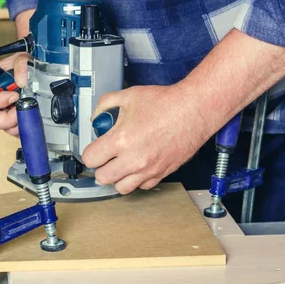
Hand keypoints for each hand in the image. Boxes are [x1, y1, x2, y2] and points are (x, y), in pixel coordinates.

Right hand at [0, 52, 30, 135]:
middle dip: (6, 118)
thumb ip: (21, 64)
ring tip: (26, 112)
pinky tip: (27, 117)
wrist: (38, 77)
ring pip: (1, 129)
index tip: (14, 96)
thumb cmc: (25, 67)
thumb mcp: (23, 58)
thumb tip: (20, 80)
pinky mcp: (9, 123)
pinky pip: (12, 133)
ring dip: (16, 123)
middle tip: (20, 110)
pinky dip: (21, 128)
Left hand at [82, 84, 211, 194]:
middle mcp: (133, 159)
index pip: (90, 159)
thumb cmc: (166, 103)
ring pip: (121, 188)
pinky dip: (137, 179)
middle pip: (102, 178)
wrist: (194, 110)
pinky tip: (138, 166)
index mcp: (121, 140)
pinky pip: (142, 186)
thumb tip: (96, 116)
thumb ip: (106, 104)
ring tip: (121, 164)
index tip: (94, 148)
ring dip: (117, 177)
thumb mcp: (129, 95)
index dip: (89, 153)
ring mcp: (148, 169)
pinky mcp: (162, 173)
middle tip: (106, 157)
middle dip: (100, 167)